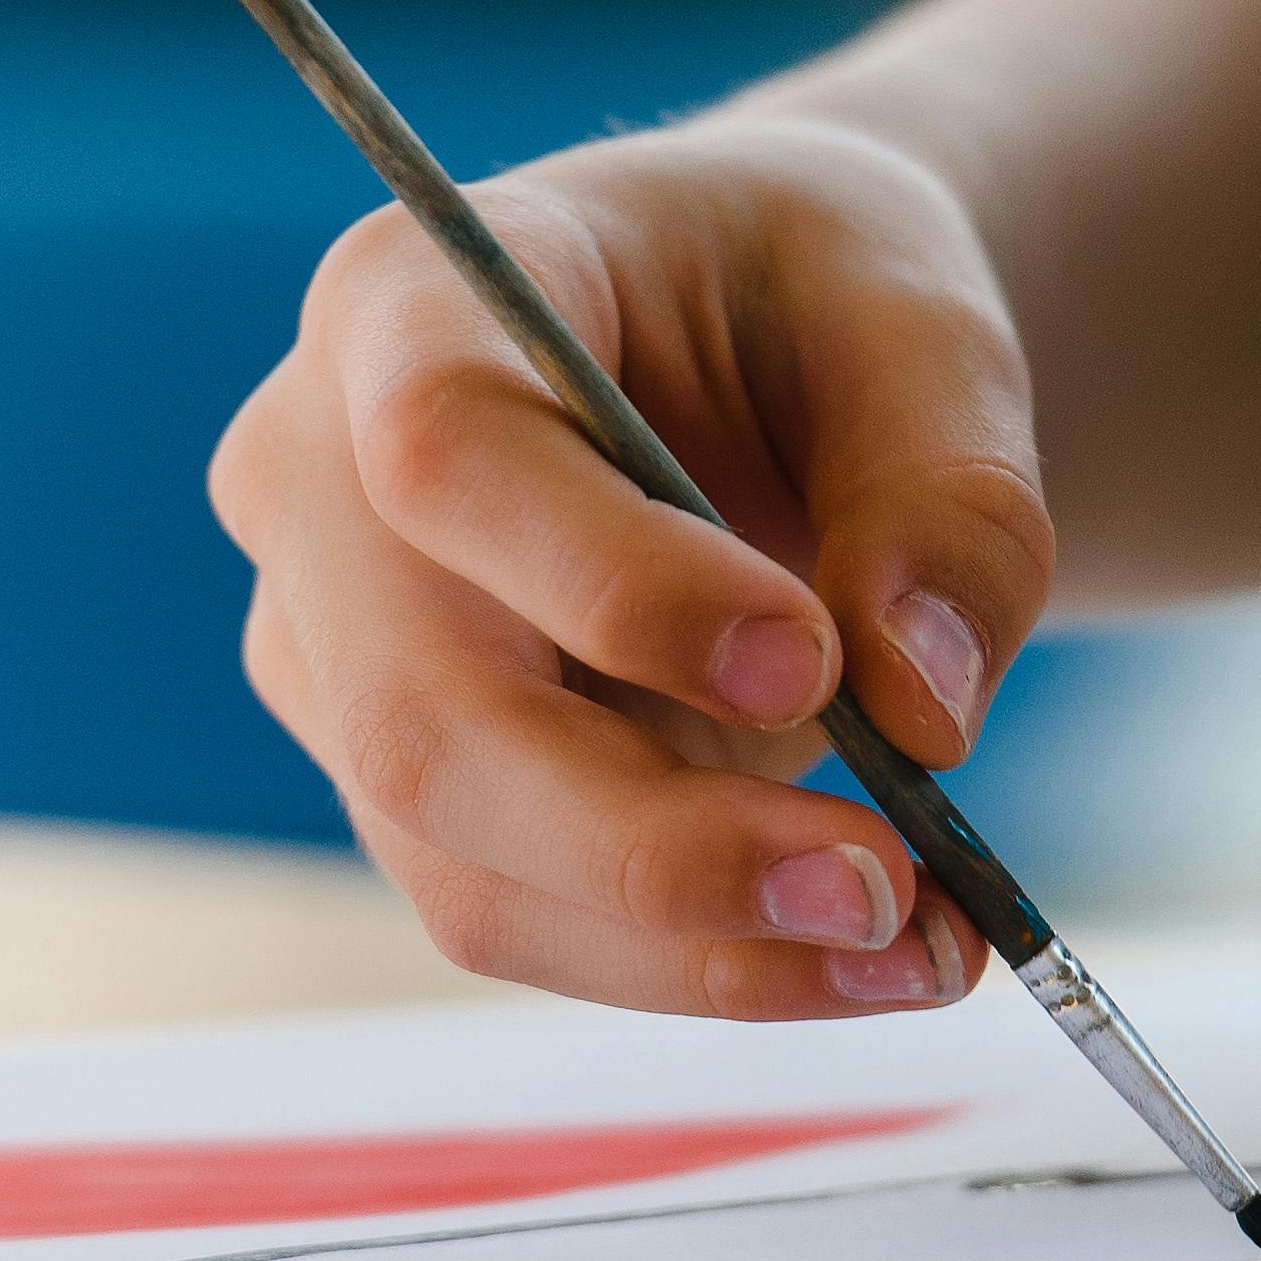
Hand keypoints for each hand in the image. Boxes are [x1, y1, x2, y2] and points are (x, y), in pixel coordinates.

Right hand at [209, 112, 1051, 1018]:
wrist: (766, 355)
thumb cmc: (815, 304)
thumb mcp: (923, 333)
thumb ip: (946, 499)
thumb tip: (925, 709)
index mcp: (407, 302)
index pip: (442, 457)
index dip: (612, 585)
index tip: (815, 666)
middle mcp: (314, 486)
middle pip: (423, 718)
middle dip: (660, 841)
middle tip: (886, 887)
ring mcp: (334, 657)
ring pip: (465, 865)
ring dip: (701, 944)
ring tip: (922, 946)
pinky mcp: (404, 787)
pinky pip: (525, 915)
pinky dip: (704, 959)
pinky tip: (861, 947)